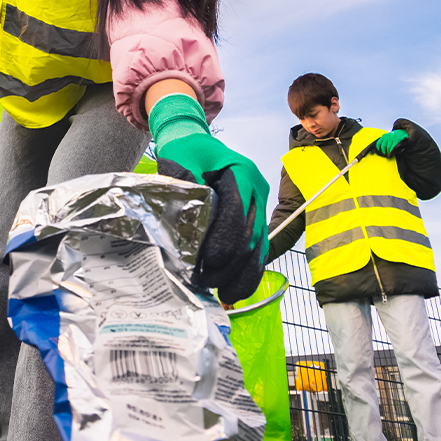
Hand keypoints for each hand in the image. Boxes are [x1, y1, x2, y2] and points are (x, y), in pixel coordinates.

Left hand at [148, 93, 269, 301]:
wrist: (196, 145)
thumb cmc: (186, 153)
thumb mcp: (179, 163)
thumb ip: (183, 192)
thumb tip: (185, 230)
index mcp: (241, 171)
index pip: (237, 209)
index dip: (224, 237)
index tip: (207, 260)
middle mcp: (258, 189)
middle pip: (251, 233)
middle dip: (231, 263)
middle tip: (205, 281)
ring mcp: (261, 205)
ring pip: (259, 246)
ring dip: (243, 274)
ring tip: (225, 296)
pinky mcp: (257, 220)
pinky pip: (258, 249)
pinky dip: (248, 272)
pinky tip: (235, 290)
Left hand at [373, 129, 408, 158]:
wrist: (403, 132)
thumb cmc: (395, 136)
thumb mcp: (388, 137)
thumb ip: (384, 141)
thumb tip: (380, 150)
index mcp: (384, 136)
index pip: (378, 143)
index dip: (378, 149)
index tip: (379, 153)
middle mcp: (387, 136)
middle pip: (383, 146)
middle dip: (383, 152)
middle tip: (384, 155)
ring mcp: (392, 138)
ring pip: (388, 147)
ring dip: (387, 153)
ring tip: (388, 156)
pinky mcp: (397, 140)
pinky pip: (393, 147)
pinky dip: (391, 152)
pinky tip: (391, 154)